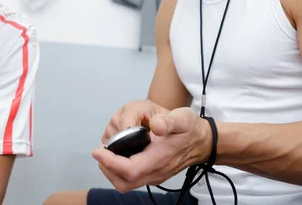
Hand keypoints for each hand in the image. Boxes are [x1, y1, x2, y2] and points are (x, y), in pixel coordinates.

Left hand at [93, 107, 211, 192]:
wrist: (203, 142)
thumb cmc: (191, 129)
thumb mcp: (182, 118)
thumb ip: (168, 120)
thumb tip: (155, 125)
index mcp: (159, 159)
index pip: (129, 169)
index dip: (110, 162)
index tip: (98, 150)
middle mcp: (156, 172)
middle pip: (124, 182)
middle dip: (107, 169)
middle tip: (100, 151)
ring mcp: (155, 175)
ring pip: (126, 183)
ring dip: (111, 170)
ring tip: (106, 152)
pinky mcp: (154, 174)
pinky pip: (131, 179)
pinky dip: (119, 170)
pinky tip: (118, 154)